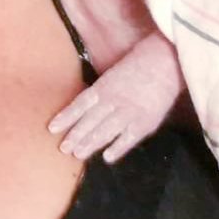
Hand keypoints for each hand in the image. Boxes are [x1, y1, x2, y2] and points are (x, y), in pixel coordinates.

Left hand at [48, 32, 182, 162]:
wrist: (166, 61)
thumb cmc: (139, 65)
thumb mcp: (114, 74)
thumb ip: (102, 91)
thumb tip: (86, 106)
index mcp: (104, 86)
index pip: (80, 104)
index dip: (66, 117)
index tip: (52, 128)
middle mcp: (114, 100)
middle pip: (90, 121)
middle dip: (75, 135)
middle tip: (63, 148)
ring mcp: (129, 111)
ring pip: (105, 131)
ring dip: (90, 143)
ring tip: (78, 154)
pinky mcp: (145, 121)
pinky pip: (129, 138)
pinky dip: (118, 148)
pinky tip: (107, 157)